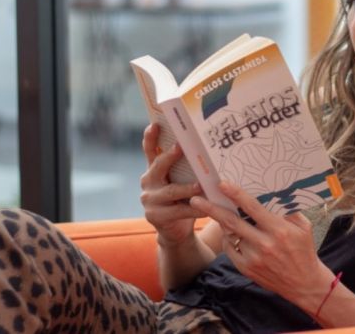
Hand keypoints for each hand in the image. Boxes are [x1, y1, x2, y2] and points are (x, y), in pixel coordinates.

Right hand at [140, 124, 207, 246]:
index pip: (150, 150)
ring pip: (170, 191)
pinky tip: (206, 209)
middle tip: (180, 147)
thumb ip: (184, 167)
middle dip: (169, 156)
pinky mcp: (156, 217)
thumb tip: (205, 147)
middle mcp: (148, 182)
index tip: (155, 124)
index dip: (150, 137)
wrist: (175, 230)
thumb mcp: (180, 181)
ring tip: (200, 186)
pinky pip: (179, 211)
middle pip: (158, 166)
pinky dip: (194, 209)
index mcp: (153, 170)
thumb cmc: (182, 199)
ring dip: (186, 188)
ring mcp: (150, 200)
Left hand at [189, 181, 335, 309]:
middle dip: (211, 209)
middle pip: (232, 222)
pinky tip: (233, 234)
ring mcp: (253, 258)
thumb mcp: (303, 227)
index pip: (253, 208)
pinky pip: (230, 249)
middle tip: (195, 198)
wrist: (303, 283)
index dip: (236, 195)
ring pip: (230, 235)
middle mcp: (264, 244)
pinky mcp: (247, 269)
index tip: (222, 184)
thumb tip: (271, 192)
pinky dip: (229, 239)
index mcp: (279, 230)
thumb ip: (287, 210)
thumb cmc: (303, 250)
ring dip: (224, 224)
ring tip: (219, 213)